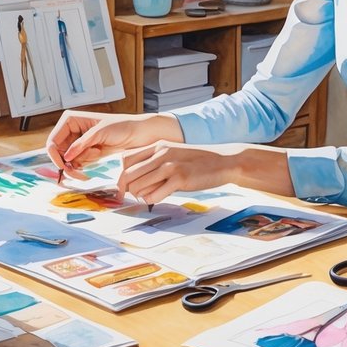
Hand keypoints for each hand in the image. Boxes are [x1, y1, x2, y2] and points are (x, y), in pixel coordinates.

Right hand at [45, 111, 181, 175]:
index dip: (54, 154)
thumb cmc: (122, 126)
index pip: (53, 139)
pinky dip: (83, 166)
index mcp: (71, 120)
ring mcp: (78, 143)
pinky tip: (98, 157)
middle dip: (67, 164)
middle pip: (58, 153)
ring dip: (78, 165)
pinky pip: (77, 164)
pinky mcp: (86, 152)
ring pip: (67, 161)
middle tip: (78, 172)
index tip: (63, 166)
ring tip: (96, 156)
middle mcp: (72, 130)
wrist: (140, 134)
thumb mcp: (101, 132)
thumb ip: (82, 144)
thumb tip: (66, 157)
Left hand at [117, 142, 291, 205]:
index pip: (125, 160)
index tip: (125, 187)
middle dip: (126, 189)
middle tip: (129, 197)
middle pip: (128, 174)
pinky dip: (151, 200)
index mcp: (157, 146)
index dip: (121, 175)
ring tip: (146, 197)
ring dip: (138, 195)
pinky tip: (157, 199)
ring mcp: (170, 166)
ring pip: (139, 186)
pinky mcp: (180, 179)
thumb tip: (137, 181)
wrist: (224, 161)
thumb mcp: (173, 154)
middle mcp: (161, 154)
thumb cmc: (197, 161)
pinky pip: (154, 195)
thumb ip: (155, 163)